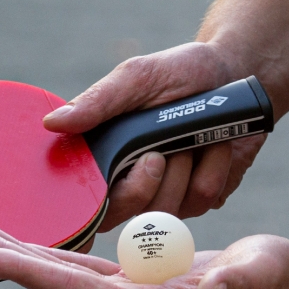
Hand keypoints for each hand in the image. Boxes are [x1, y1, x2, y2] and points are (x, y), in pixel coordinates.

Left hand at [0, 225, 288, 288]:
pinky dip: (55, 257)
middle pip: (57, 287)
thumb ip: (243, 281)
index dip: (29, 272)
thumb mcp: (266, 272)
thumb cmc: (278, 280)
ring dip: (25, 257)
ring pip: (66, 280)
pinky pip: (86, 273)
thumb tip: (217, 288)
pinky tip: (35, 245)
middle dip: (9, 262)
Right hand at [42, 42, 267, 230]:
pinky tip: (215, 143)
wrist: (236, 72)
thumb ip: (98, 102)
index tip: (108, 185)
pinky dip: (214, 167)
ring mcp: (171, 195)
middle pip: (126, 216)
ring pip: (168, 210)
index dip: (91, 211)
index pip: (87, 204)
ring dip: (184, 169)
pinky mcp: (203, 197)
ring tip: (192, 135)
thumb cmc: (181, 72)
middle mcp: (134, 183)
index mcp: (107, 158)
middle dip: (143, 186)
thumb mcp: (138, 78)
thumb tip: (52, 123)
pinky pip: (204, 198)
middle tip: (158, 153)